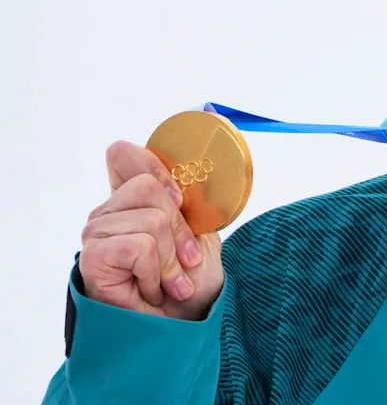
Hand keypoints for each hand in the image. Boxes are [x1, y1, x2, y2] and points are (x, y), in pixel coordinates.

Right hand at [77, 141, 224, 319]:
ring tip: (167, 282)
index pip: (125, 156)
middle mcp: (108, 214)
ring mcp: (96, 235)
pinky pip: (138, 246)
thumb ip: (182, 200)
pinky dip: (156, 271)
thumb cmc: (192, 280)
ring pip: (151, 220)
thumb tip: (177, 168)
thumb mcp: (198, 231)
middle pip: (150, 188)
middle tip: (183, 262)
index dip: (156, 168)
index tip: (180, 200)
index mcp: (131, 201)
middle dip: (180, 230)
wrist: (183, 325)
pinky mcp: (92, 258)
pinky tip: (152, 289)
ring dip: (171, 259)